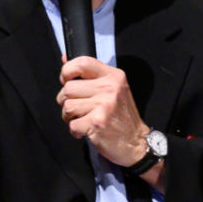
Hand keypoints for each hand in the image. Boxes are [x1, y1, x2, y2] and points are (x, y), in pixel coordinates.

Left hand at [57, 55, 151, 171]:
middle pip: (68, 88)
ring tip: (84, 119)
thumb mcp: (114, 89)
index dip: (67, 72)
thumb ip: (91, 75)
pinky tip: (88, 130)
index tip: (68, 81)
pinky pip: (72, 124)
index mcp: (114, 77)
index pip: (81, 63)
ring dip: (70, 117)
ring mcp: (104, 106)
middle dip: (67, 101)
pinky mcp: (97, 123)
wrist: (137, 143)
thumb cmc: (122, 117)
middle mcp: (110, 89)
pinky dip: (76, 131)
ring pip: (67, 106)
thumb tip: (65, 58)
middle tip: (80, 108)